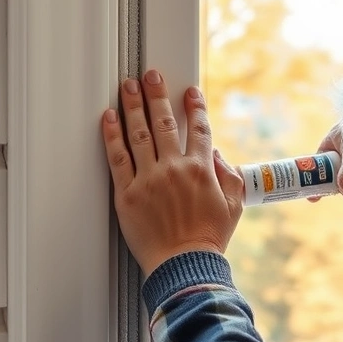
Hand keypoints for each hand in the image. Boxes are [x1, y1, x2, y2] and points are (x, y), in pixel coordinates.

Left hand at [101, 69, 244, 275]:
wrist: (185, 266)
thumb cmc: (208, 240)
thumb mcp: (233, 207)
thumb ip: (228, 177)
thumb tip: (217, 155)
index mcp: (201, 170)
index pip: (198, 129)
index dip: (194, 107)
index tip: (189, 92)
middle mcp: (174, 169)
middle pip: (164, 122)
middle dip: (157, 94)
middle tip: (150, 75)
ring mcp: (149, 179)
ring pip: (138, 133)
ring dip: (132, 105)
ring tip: (127, 86)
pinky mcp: (127, 194)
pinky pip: (117, 158)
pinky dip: (112, 134)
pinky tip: (109, 117)